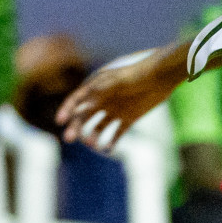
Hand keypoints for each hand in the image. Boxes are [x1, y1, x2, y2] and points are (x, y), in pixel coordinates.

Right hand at [56, 49, 177, 152]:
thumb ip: (102, 88)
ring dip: (92, 136)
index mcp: (98, 88)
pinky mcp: (128, 118)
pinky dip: (111, 142)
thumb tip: (86, 96)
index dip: (67, 110)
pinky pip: (116, 134)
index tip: (60, 121)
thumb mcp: (118, 79)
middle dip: (75, 127)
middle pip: (84, 116)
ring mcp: (115, 110)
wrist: (161, 77)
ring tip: (93, 143)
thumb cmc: (138, 74)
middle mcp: (104, 100)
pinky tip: (107, 148)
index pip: (77, 100)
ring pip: (98, 127)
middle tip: (69, 139)